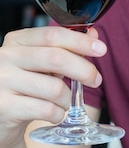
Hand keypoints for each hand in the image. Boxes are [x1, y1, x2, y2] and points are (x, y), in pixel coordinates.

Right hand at [0, 26, 105, 147]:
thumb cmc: (23, 86)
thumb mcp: (41, 63)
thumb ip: (64, 48)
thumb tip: (93, 34)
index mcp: (16, 41)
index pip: (52, 34)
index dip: (80, 41)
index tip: (101, 48)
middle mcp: (6, 57)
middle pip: (56, 58)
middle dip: (83, 70)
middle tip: (96, 79)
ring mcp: (2, 82)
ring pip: (54, 88)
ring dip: (68, 98)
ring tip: (65, 102)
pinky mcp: (4, 107)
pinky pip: (46, 109)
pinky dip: (58, 114)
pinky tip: (55, 114)